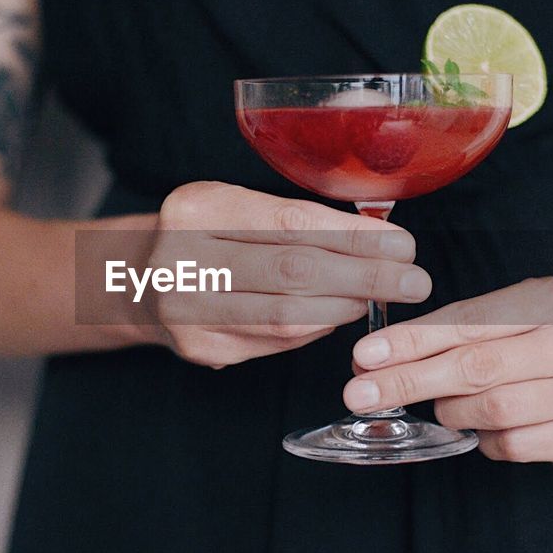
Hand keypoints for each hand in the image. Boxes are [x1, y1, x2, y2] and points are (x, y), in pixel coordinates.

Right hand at [147, 182, 431, 367]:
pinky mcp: (200, 347)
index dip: (354, 237)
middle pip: (294, 272)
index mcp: (198, 208)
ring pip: (287, 316)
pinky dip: (316, 329)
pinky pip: (275, 343)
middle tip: (413, 280)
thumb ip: (291, 218)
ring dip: (346, 307)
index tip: (402, 244)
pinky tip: (338, 315)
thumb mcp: (232, 205)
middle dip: (365, 277)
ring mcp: (189, 310)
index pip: (291, 223)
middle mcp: (185, 260)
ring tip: (383, 296)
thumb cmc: (203, 234)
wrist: (138, 278)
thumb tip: (375, 237)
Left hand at [342, 277, 552, 471]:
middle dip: (410, 381)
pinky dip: (487, 440)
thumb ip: (451, 332)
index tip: (365, 356)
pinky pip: (513, 444)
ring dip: (453, 412)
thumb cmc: (542, 347)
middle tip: (361, 394)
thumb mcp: (509, 321)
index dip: (412, 341)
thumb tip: (375, 357)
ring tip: (445, 408)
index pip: (468, 321)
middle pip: (476, 366)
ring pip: (493, 408)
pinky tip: (488, 429)